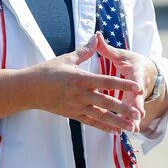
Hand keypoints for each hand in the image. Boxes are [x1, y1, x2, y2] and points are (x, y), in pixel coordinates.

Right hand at [26, 34, 142, 133]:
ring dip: (117, 122)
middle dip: (124, 109)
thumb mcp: (67, 58)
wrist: (28, 89)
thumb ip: (85, 50)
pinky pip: (91, 122)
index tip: (137, 87)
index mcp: (81, 78)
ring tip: (131, 128)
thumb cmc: (46, 71)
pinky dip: (104, 127)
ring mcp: (76, 106)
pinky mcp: (72, 114)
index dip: (123, 84)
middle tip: (139, 114)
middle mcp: (80, 95)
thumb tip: (97, 36)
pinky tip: (115, 131)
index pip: (107, 81)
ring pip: (100, 116)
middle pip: (106, 102)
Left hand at [95, 32, 154, 129]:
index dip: (137, 84)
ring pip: (134, 108)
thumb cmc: (132, 61)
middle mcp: (138, 85)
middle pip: (138, 97)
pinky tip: (123, 131)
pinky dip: (127, 121)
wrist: (146, 70)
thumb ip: (108, 48)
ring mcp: (136, 96)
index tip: (139, 89)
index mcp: (135, 72)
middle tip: (137, 116)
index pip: (136, 78)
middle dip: (137, 107)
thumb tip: (97, 35)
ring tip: (132, 129)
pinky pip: (129, 114)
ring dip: (133, 118)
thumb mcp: (122, 54)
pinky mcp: (132, 103)